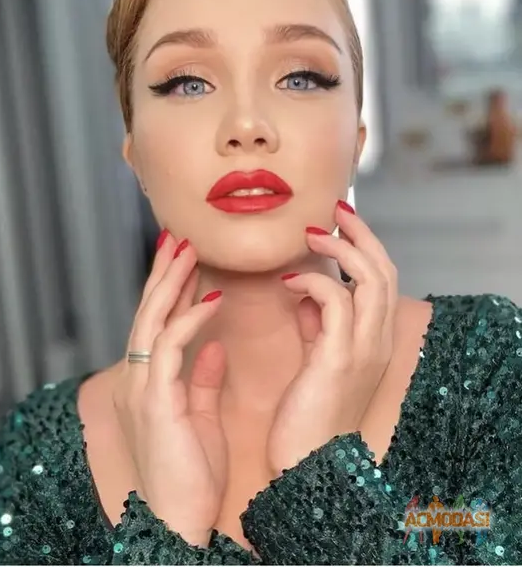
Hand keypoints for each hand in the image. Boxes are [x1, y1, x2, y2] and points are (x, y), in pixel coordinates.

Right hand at [112, 231, 226, 546]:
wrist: (178, 520)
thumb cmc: (190, 475)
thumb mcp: (200, 417)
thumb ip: (201, 379)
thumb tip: (212, 346)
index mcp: (151, 383)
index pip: (158, 324)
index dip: (170, 289)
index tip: (184, 260)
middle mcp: (139, 379)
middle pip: (148, 313)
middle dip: (163, 272)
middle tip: (178, 237)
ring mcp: (143, 388)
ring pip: (152, 320)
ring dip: (170, 282)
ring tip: (187, 250)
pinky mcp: (156, 400)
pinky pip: (169, 348)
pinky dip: (189, 320)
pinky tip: (211, 298)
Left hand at [267, 202, 397, 474]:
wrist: (306, 463)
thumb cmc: (308, 411)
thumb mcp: (319, 359)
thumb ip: (319, 324)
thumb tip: (307, 291)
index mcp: (374, 340)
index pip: (382, 278)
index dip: (365, 244)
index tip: (340, 221)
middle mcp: (378, 341)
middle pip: (385, 269)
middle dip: (361, 233)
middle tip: (335, 209)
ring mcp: (363, 350)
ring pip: (370, 279)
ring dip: (342, 249)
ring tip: (314, 234)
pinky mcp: (339, 359)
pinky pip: (335, 302)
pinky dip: (314, 281)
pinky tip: (289, 280)